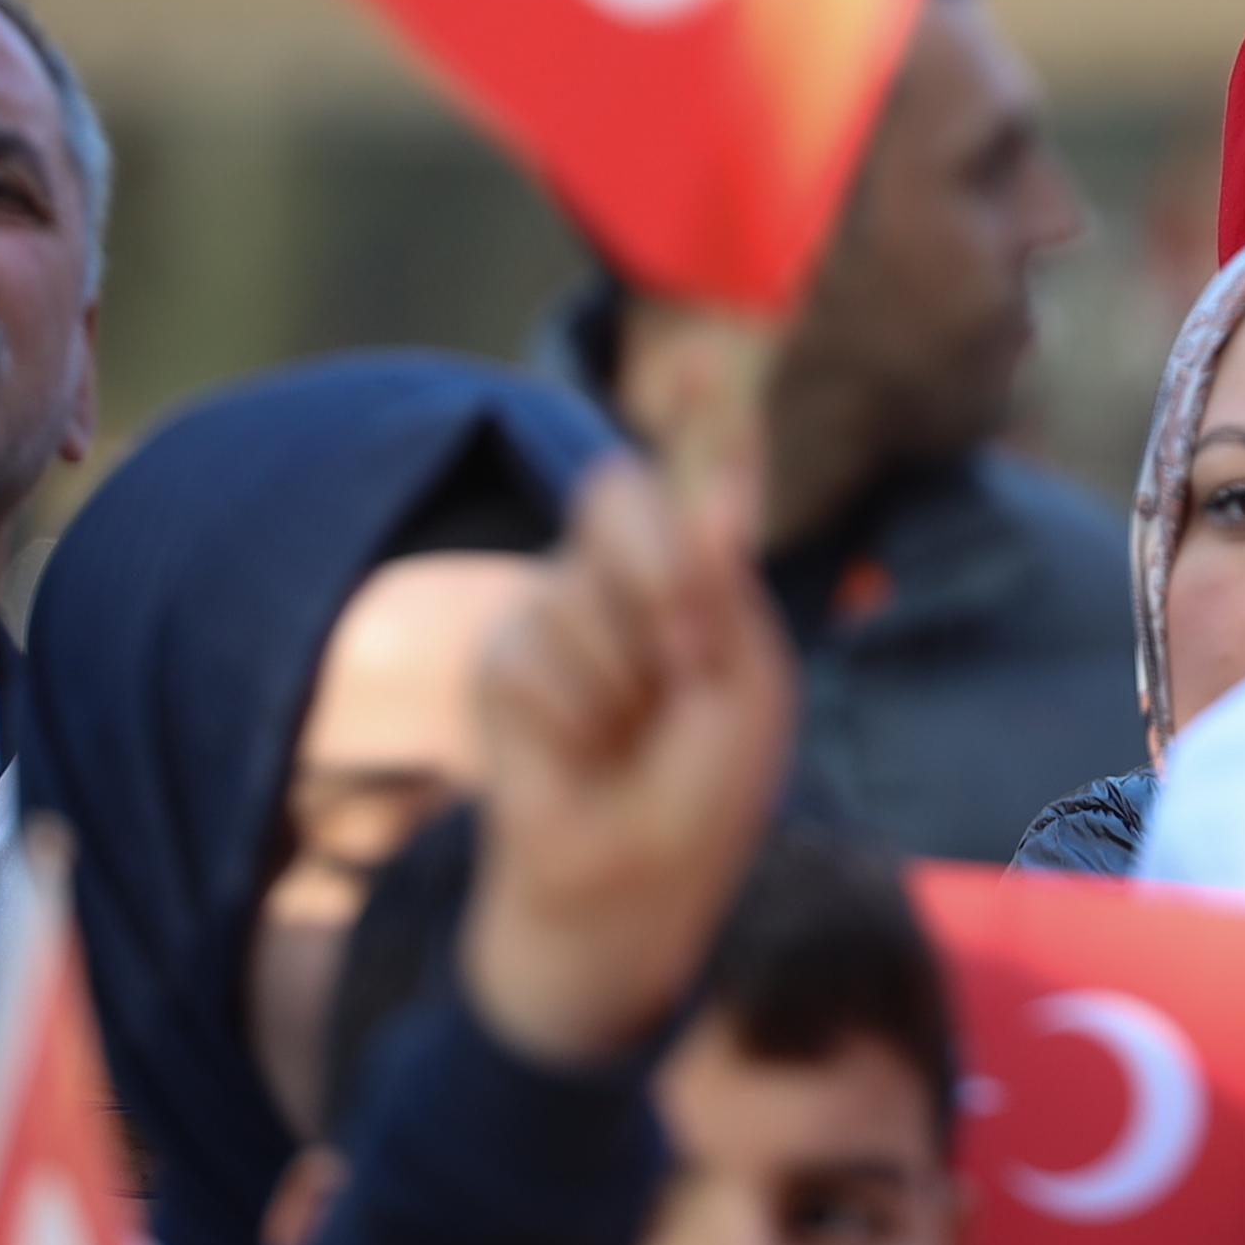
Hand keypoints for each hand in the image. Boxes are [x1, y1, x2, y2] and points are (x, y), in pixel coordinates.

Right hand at [460, 452, 798, 1070]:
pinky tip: (581, 759)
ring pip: (574, 591)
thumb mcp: (741, 688)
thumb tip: (719, 497)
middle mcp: (625, 579)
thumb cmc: (700, 794)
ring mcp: (558, 614)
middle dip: (652, 570)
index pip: (691, 476)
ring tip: (630, 739)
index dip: (695, 412)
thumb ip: (722, 590)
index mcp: (699, 578)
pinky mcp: (503, 667)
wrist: (626, 889)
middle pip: (616, 499)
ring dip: (620, 679)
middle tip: (682, 661)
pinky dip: (570, 717)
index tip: (705, 355)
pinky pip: (529, 656)